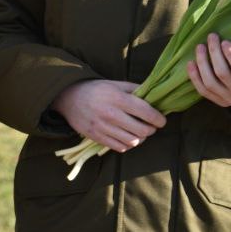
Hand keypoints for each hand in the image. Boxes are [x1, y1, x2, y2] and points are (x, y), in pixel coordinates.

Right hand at [52, 80, 166, 152]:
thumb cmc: (96, 90)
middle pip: (142, 130)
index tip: (161, 120)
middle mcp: (111, 114)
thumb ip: (135, 90)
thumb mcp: (116, 84)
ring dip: (140, 138)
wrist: (69, 97)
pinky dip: (127, 144)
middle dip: (151, 130)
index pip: (146, 112)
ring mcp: (102, 127)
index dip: (159, 119)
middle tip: (150, 126)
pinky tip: (127, 137)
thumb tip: (155, 97)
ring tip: (139, 132)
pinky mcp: (96, 137)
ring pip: (133, 141)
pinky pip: (120, 147)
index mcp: (118, 98)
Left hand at [188, 33, 230, 107]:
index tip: (225, 41)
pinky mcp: (219, 102)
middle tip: (211, 37)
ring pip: (210, 82)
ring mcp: (229, 100)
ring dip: (202, 63)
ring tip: (200, 47)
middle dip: (214, 53)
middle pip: (222, 74)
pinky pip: (203, 91)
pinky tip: (190, 63)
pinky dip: (194, 77)